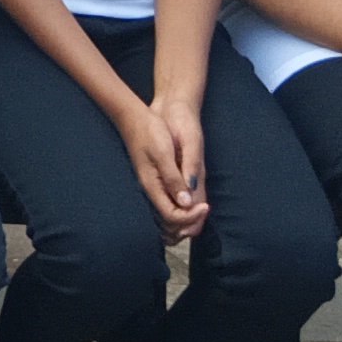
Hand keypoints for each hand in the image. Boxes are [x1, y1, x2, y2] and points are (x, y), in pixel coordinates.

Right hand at [125, 96, 208, 237]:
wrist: (135, 117)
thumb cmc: (149, 132)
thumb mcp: (163, 153)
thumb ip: (173, 179)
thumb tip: (186, 204)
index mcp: (152, 186)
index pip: (173, 217)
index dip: (191, 217)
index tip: (206, 207)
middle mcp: (152, 190)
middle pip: (169, 223)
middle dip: (188, 223)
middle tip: (204, 210)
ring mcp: (153, 187)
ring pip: (168, 217)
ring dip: (184, 220)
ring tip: (200, 211)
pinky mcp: (156, 181)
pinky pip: (167, 206)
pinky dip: (180, 212)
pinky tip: (190, 204)